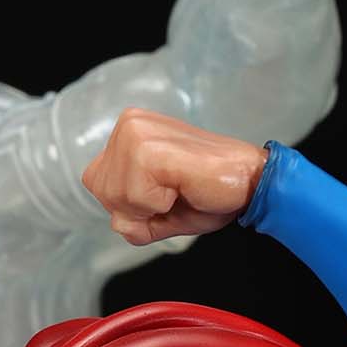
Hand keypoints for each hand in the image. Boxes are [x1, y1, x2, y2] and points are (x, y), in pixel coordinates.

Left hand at [82, 109, 266, 245]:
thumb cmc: (206, 193)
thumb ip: (127, 219)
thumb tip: (118, 221)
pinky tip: (182, 186)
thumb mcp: (156, 214)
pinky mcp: (149, 149)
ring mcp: (137, 133)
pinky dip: (160, 205)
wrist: (249, 182)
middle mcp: (128, 125)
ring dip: (151, 208)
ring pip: (117, 199)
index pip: (97, 185)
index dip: (130, 203)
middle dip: (138, 208)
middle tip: (174, 192)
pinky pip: (135, 199)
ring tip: (179, 188)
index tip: (165, 190)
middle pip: (103, 194)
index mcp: (126, 132)